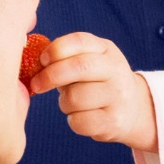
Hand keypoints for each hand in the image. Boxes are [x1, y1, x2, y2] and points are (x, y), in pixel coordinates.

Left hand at [30, 33, 154, 147]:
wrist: (133, 109)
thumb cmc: (96, 82)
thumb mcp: (89, 61)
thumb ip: (65, 57)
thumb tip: (30, 60)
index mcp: (106, 50)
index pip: (79, 42)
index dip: (55, 50)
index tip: (42, 61)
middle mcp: (117, 70)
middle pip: (78, 67)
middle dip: (51, 76)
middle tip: (37, 84)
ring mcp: (118, 96)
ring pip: (75, 98)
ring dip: (64, 102)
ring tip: (71, 103)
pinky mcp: (115, 121)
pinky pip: (79, 122)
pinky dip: (73, 121)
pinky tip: (81, 117)